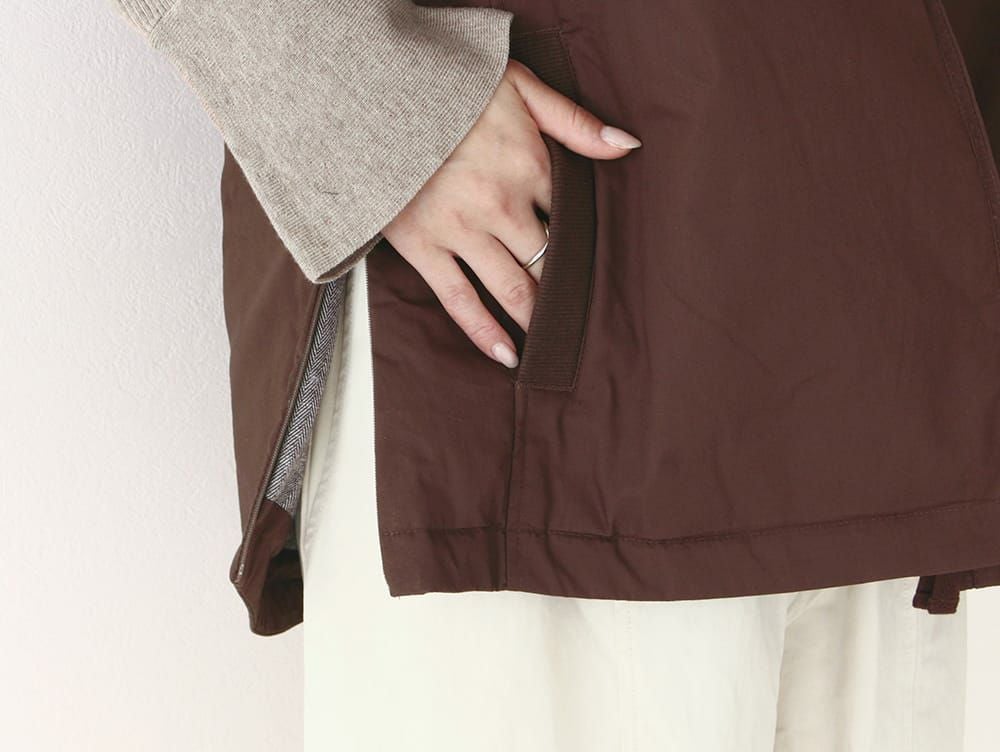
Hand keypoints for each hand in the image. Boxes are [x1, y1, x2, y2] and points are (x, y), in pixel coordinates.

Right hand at [381, 58, 640, 368]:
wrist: (368, 90)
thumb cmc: (447, 85)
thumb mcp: (518, 85)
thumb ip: (574, 121)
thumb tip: (627, 145)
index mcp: (529, 164)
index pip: (571, 217)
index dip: (585, 242)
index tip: (597, 264)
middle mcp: (500, 205)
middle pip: (549, 261)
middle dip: (568, 290)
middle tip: (586, 317)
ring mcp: (460, 230)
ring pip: (512, 288)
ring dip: (536, 317)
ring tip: (555, 342)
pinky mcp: (422, 248)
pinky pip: (460, 301)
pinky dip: (485, 332)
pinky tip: (508, 355)